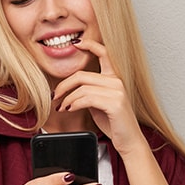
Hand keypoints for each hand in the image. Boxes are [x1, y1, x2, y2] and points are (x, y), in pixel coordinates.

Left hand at [52, 39, 149, 156]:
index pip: (104, 53)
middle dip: (64, 85)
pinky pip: (87, 99)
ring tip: (61, 107)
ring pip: (82, 88)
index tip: (76, 43)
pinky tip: (70, 109)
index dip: (89, 45)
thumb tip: (71, 89)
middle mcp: (117, 81)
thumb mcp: (99, 104)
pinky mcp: (115, 103)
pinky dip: (74, 104)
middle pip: (82, 75)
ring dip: (67, 98)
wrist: (129, 141)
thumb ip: (90, 92)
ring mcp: (117, 92)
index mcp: (114, 78)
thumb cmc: (114, 123)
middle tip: (55, 96)